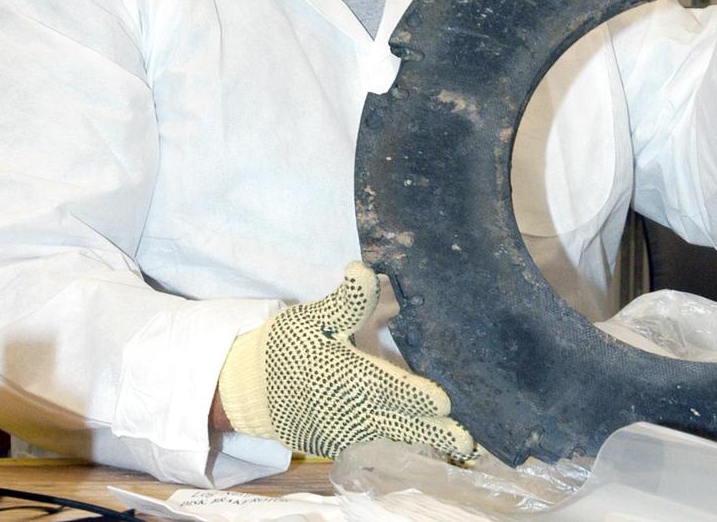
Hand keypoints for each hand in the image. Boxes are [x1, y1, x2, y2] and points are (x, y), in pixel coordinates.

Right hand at [216, 261, 476, 460]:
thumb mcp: (314, 317)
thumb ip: (345, 301)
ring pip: (389, 436)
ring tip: (459, 446)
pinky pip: (376, 444)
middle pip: (394, 421)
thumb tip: (364, 270)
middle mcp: (344, 409)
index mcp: (340, 374)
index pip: (382, 386)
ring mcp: (343, 431)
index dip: (412, 395)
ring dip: (423, 440)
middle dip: (430, 429)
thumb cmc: (289, 346)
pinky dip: (402, 444)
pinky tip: (430, 444)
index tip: (443, 401)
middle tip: (464, 439)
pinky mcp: (340, 443)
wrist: (252, 387)